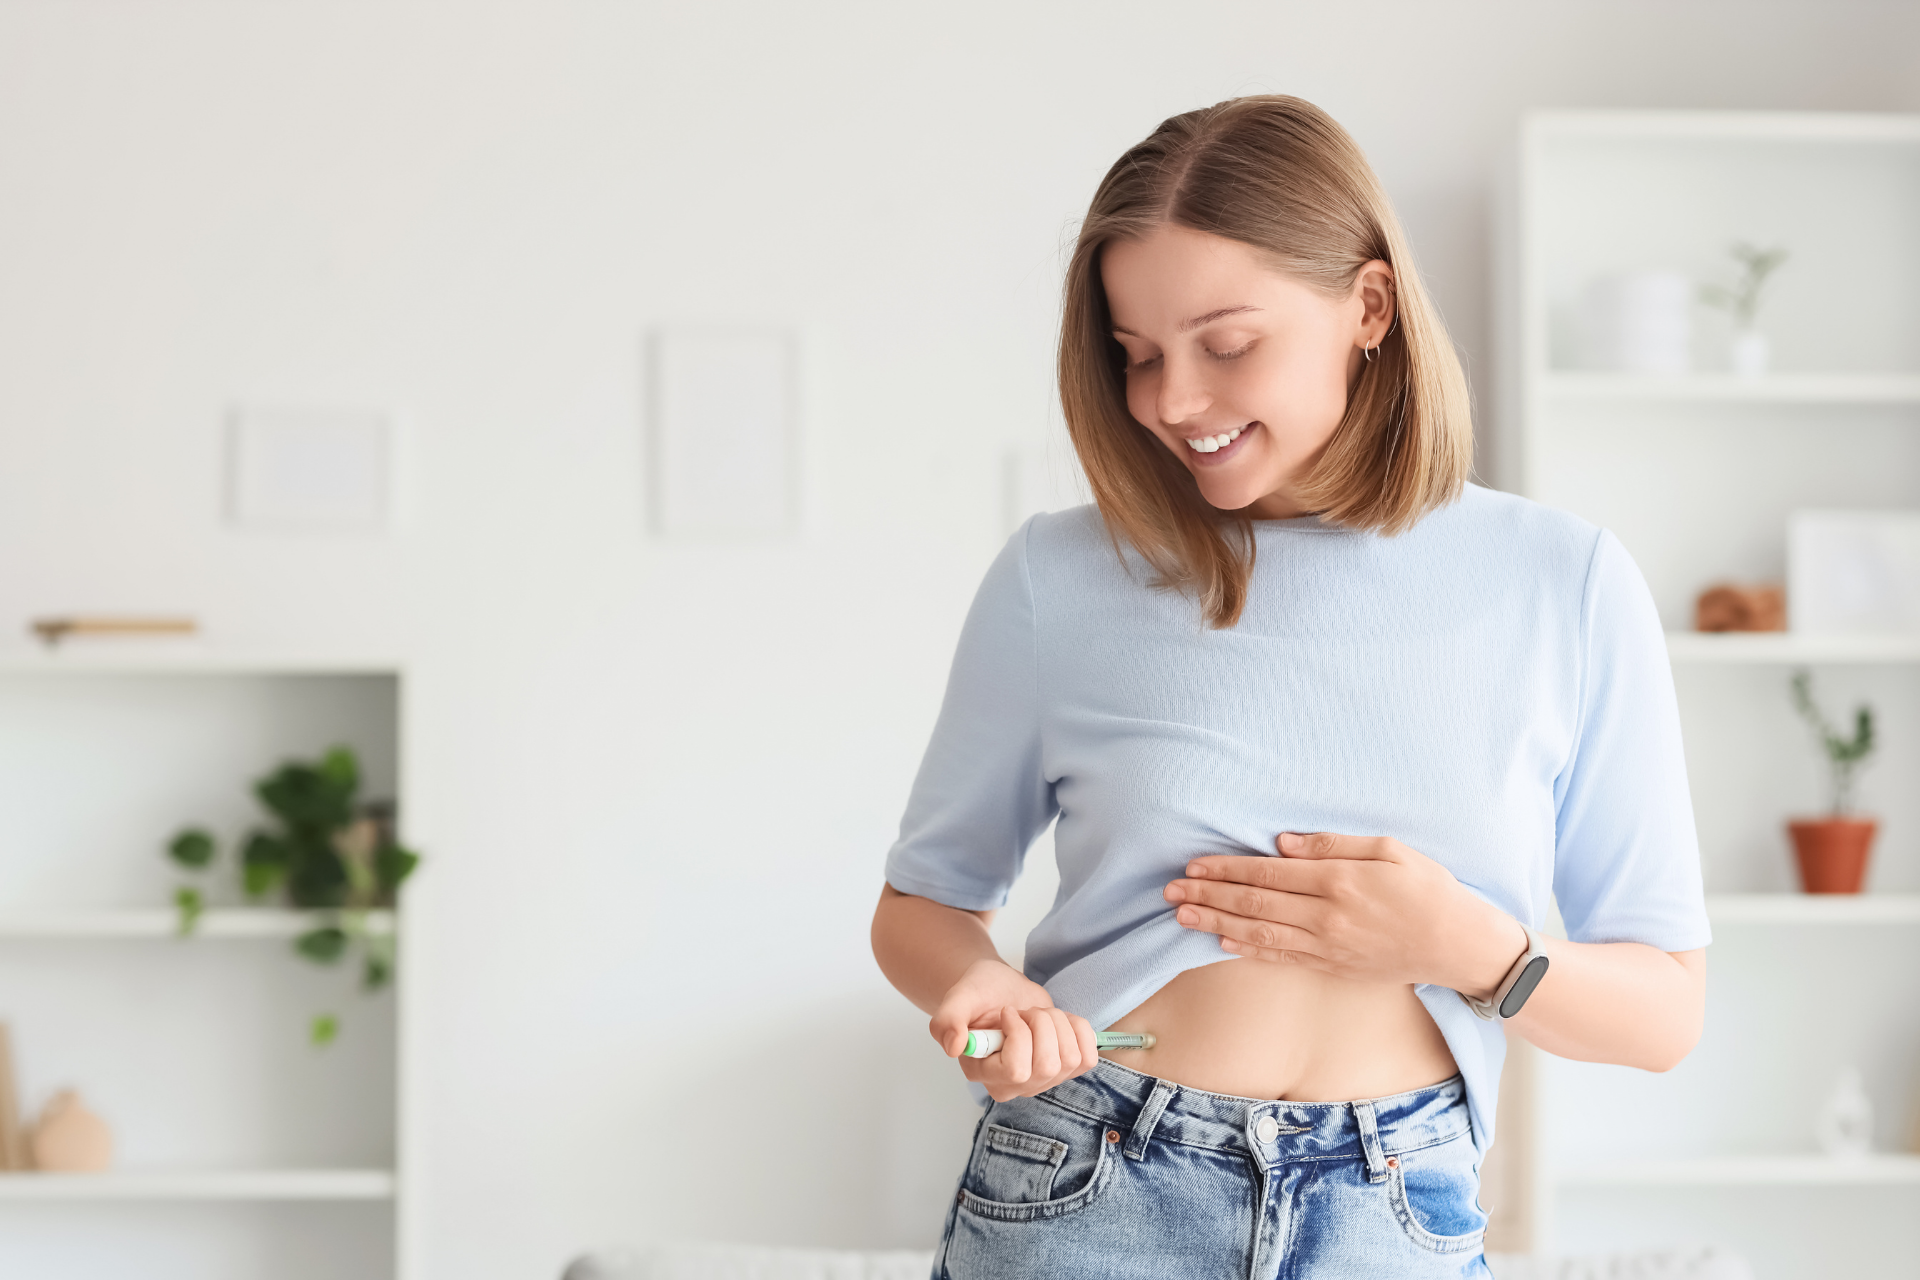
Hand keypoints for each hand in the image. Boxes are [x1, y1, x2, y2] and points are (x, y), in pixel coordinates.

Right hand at [929, 958, 1099, 1101]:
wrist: (1000, 990)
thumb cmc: (978, 994)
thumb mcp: (957, 999)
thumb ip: (947, 1021)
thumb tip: (954, 1047)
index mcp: (984, 1073)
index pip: (1016, 1069)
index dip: (1019, 1035)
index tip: (1007, 1012)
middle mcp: (1014, 1086)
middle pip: (1048, 1065)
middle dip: (1042, 1024)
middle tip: (1025, 1012)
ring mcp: (1043, 1080)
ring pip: (1070, 1058)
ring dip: (1058, 1023)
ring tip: (1037, 1015)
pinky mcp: (1065, 1068)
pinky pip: (1088, 1057)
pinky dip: (1079, 1030)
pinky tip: (1059, 1021)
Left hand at [1163, 831, 1526, 998]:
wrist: (1458, 945)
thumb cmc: (1428, 889)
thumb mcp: (1390, 849)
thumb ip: (1334, 844)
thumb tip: (1283, 843)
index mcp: (1339, 880)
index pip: (1268, 873)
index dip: (1227, 869)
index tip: (1194, 865)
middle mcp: (1327, 916)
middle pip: (1255, 903)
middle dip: (1209, 895)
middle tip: (1171, 890)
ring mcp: (1328, 946)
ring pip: (1260, 933)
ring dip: (1217, 923)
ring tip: (1182, 915)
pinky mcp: (1333, 967)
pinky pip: (1282, 958)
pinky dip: (1248, 950)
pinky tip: (1221, 942)